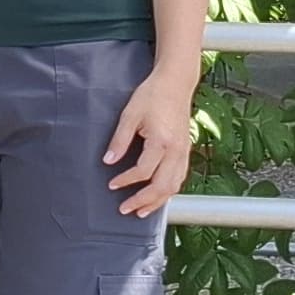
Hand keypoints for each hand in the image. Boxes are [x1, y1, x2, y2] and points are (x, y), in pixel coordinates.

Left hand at [103, 67, 198, 216]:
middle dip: (143, 201)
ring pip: (174, 186)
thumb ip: (119, 140)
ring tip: (142, 211)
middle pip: (162, 186)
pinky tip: (159, 195)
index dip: (126, 181)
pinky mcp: (186, 150)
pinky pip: (180, 177)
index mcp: (162, 141)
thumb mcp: (130, 114)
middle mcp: (176, 150)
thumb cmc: (153, 95)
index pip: (143, 171)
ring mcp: (184, 152)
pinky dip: (169, 190)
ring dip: (158, 201)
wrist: (176, 83)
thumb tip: (108, 160)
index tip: (112, 185)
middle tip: (125, 209)